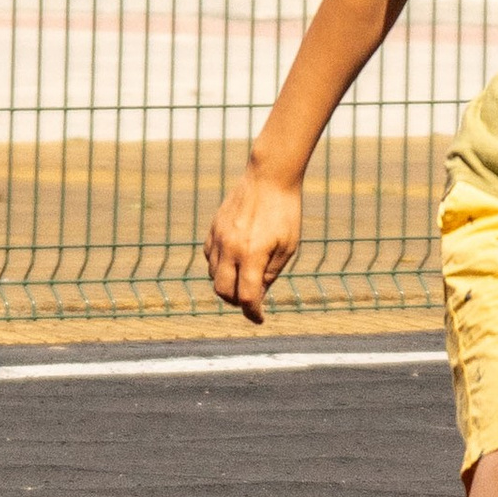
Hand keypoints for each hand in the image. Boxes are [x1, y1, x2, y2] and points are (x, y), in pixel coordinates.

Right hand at [204, 170, 302, 323]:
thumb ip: (271, 273)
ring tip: (245, 279)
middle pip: (223, 291)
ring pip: (214, 275)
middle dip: (237, 302)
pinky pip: (209, 257)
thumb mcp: (287, 247)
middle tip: (251, 301)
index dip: (253, 313)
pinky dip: (220, 266)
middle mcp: (230, 249)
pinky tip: (234, 261)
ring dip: (228, 284)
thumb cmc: (285, 213)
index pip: (247, 297)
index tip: (259, 319)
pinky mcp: (213, 228)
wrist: (269, 177)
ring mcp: (218, 238)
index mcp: (252, 255)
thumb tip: (258, 294)